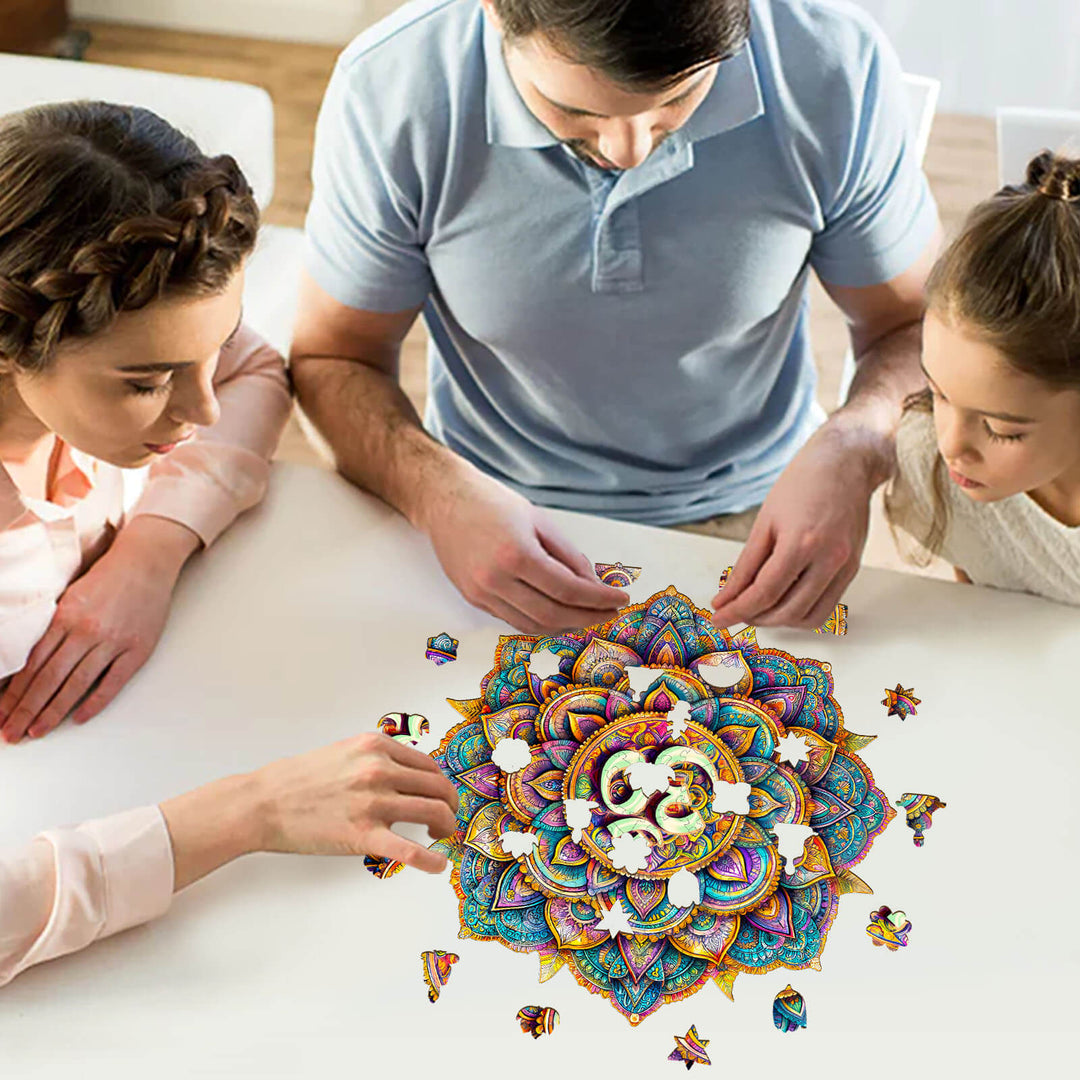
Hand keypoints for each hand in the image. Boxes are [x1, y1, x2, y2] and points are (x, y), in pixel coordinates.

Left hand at [0, 516, 198, 742]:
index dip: (14, 693)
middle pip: (49, 679)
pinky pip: (113, 682)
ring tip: (36, 731)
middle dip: (26, 710)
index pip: (32, 664)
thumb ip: (52, 627)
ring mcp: (113, 642)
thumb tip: (29, 661)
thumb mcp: (70, 596)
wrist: (146, 562)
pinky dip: (95, 702)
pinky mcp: (138, 649)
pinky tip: (78, 718)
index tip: (1, 714)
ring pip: (76, 684)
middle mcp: (86, 631)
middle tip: (11, 734)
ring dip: (53, 712)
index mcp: (65, 617)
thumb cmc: (108, 578)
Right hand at [161, 732, 460, 886]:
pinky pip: (409, 849)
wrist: (263, 802)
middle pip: (438, 787)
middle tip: (448, 819)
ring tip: (442, 836)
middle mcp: (380, 769)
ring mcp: (373, 802)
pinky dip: (430, 860)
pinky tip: (439, 866)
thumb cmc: (299, 780)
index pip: (429, 765)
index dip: (441, 784)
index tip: (442, 797)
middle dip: (450, 805)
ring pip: (434, 811)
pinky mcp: (363, 834)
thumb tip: (408, 774)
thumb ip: (378, 758)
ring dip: (446, 826)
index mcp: (377, 747)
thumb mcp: (345, 752)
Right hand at [415, 460, 627, 633]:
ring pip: (532, 625)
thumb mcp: (540, 521)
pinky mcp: (473, 598)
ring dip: (565, 626)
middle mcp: (495, 579)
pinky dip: (540, 622)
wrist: (444, 500)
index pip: (568, 590)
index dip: (599, 600)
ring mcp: (481, 592)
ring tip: (587, 617)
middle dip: (587, 618)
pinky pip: (513, 620)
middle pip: (552, 615)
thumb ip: (569, 556)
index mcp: (516, 554)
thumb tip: (594, 585)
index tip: (619, 601)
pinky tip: (559, 615)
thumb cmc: (492, 503)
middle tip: (609, 614)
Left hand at [710, 417, 889, 629]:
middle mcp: (828, 559)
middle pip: (786, 610)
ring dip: (779, 621)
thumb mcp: (765, 521)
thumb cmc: (803, 483)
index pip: (764, 593)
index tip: (718, 618)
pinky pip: (827, 607)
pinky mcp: (853, 569)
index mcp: (801, 543)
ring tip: (758, 609)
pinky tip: (783, 602)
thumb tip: (726, 597)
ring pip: (809, 617)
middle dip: (755, 618)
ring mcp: (845, 566)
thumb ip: (745, 565)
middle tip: (734, 612)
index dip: (737, 610)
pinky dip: (801, 613)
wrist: (846, 462)